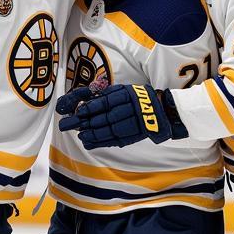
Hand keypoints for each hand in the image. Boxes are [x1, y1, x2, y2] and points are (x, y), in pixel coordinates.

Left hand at [57, 83, 186, 149]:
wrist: (162, 110)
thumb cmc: (137, 99)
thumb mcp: (124, 90)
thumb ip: (107, 95)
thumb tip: (85, 102)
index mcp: (127, 95)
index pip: (107, 102)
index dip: (92, 108)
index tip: (79, 112)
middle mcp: (131, 109)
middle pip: (107, 117)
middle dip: (88, 122)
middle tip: (72, 125)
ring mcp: (134, 123)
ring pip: (111, 130)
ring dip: (94, 134)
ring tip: (80, 135)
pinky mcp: (135, 135)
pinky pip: (116, 140)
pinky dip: (101, 142)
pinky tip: (88, 142)